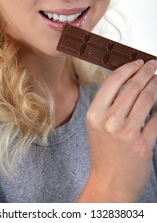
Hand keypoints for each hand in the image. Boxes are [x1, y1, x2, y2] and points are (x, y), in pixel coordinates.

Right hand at [84, 60, 156, 201]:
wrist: (109, 184)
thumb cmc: (103, 154)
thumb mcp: (97, 126)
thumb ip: (109, 104)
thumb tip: (128, 83)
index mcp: (94, 114)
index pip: (113, 81)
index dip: (128, 68)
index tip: (138, 62)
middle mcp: (109, 121)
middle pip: (132, 87)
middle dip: (146, 72)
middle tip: (153, 65)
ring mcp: (126, 133)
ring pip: (147, 98)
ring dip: (156, 85)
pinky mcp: (143, 144)